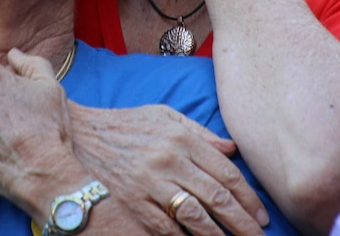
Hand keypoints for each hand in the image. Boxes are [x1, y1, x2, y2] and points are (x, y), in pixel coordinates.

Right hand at [71, 103, 268, 235]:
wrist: (78, 135)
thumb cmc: (125, 125)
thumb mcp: (163, 116)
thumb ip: (200, 132)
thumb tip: (232, 150)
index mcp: (181, 138)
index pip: (226, 173)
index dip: (248, 198)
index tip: (261, 216)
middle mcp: (169, 161)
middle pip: (217, 198)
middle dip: (243, 223)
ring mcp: (150, 184)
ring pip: (196, 217)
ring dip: (219, 235)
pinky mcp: (133, 204)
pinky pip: (166, 228)